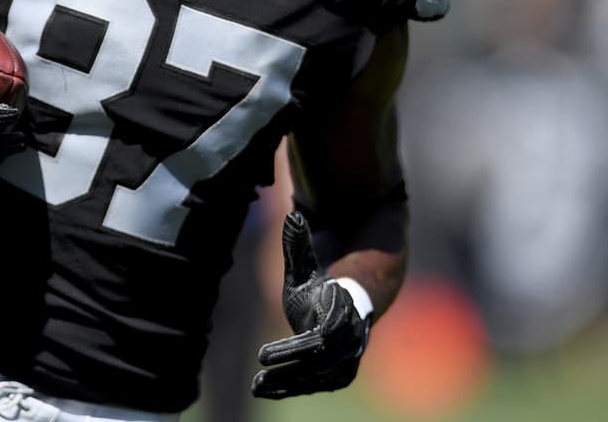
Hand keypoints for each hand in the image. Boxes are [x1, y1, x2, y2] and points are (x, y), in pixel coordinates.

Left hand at [251, 211, 370, 398]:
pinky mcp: (336, 376)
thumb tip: (292, 216)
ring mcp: (345, 363)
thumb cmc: (322, 289)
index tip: (263, 355)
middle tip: (261, 366)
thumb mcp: (307, 269)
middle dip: (290, 366)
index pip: (319, 337)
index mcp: (343, 316)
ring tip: (256, 385)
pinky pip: (313, 386)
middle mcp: (349, 344)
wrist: (351, 309)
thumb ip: (298, 247)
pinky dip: (289, 389)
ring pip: (315, 378)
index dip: (292, 347)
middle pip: (318, 361)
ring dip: (287, 382)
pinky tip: (263, 390)